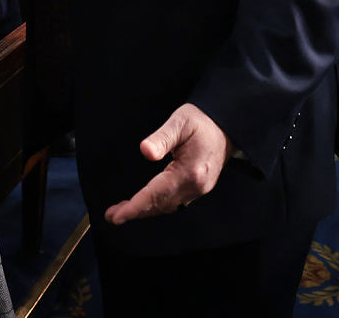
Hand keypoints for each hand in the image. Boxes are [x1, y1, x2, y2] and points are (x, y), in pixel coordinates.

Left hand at [103, 103, 228, 223]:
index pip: (157, 194)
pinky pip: (175, 202)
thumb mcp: (179, 122)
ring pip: (168, 206)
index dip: (135, 207)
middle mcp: (195, 185)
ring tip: (123, 212)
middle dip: (136, 212)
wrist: (225, 126)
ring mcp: (199, 189)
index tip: (118, 216)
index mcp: (190, 171)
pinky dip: (157, 206)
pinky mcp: (199, 188)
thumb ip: (161, 137)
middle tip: (112, 216)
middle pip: (161, 204)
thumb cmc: (201, 121)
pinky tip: (145, 204)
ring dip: (145, 211)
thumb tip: (145, 151)